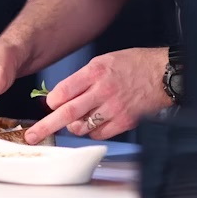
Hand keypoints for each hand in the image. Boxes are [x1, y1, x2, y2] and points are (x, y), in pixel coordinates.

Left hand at [24, 47, 171, 143]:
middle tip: (32, 136)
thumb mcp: (104, 61)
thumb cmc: (134, 65)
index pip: (63, 91)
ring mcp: (113, 108)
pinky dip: (92, 130)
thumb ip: (82, 78)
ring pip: (82, 126)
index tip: (49, 105)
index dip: (51, 102)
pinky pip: (98, 133)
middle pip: (67, 113)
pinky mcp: (124, 121)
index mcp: (95, 71)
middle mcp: (103, 90)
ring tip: (77, 119)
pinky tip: (95, 122)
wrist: (164, 74)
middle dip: (45, 126)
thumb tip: (60, 96)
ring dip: (74, 126)